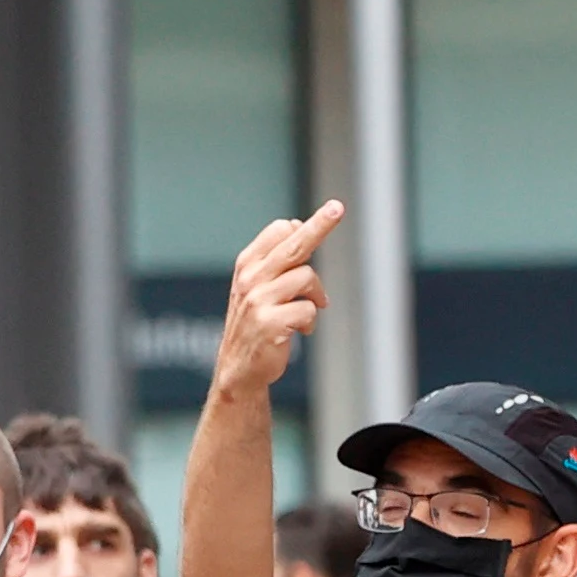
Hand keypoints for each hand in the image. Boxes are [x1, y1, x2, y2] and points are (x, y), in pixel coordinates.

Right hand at [213, 204, 343, 396]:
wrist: (239, 369)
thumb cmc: (254, 324)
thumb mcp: (256, 287)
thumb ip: (274, 258)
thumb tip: (295, 224)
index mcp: (247, 265)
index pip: (278, 231)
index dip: (301, 228)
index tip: (326, 214)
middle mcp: (250, 278)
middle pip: (294, 244)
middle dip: (319, 225)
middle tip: (337, 207)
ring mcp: (258, 300)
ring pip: (307, 278)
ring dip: (315, 297)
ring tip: (305, 314)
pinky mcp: (269, 323)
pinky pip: (308, 310)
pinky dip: (310, 321)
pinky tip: (300, 330)